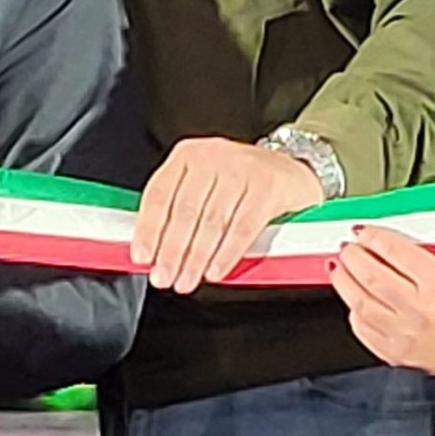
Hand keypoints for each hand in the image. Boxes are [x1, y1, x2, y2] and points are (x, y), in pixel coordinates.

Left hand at [132, 137, 325, 292]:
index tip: (142, 257)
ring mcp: (241, 169)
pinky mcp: (267, 187)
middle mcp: (212, 156)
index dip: (148, 229)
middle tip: (163, 278)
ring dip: (196, 258)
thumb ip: (178, 210)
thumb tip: (153, 251)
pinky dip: (227, 254)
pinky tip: (215, 271)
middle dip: (172, 251)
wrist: (292, 170)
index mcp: (187, 155)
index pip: (159, 195)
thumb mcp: (204, 184)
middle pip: (185, 211)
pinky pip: (242, 227)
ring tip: (187, 280)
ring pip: (212, 222)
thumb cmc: (239, 182)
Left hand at [331, 225, 434, 377]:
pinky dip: (353, 312)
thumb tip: (382, 245)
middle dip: (352, 257)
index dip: (372, 237)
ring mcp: (403, 333)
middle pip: (371, 275)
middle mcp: (419, 308)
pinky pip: (362, 329)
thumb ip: (415, 259)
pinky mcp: (394, 352)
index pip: (394, 251)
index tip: (363, 233)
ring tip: (339, 269)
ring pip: (360, 302)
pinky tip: (353, 301)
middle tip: (347, 249)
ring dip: (343, 281)